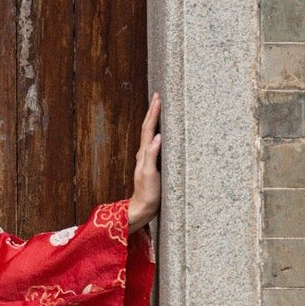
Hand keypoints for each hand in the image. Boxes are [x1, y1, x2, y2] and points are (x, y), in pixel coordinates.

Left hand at [127, 92, 161, 233]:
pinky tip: (162, 132)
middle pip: (147, 128)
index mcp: (144, 154)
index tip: (158, 97)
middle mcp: (144, 154)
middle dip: (152, 111)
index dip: (153, 113)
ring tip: (159, 108)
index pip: (149, 128)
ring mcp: (147, 159)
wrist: (143, 209)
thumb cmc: (147, 194)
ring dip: (154, 120)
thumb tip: (157, 137)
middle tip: (158, 96)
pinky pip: (154, 144)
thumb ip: (152, 156)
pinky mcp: (152, 165)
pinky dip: (158, 133)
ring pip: (150, 134)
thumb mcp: (150, 175)